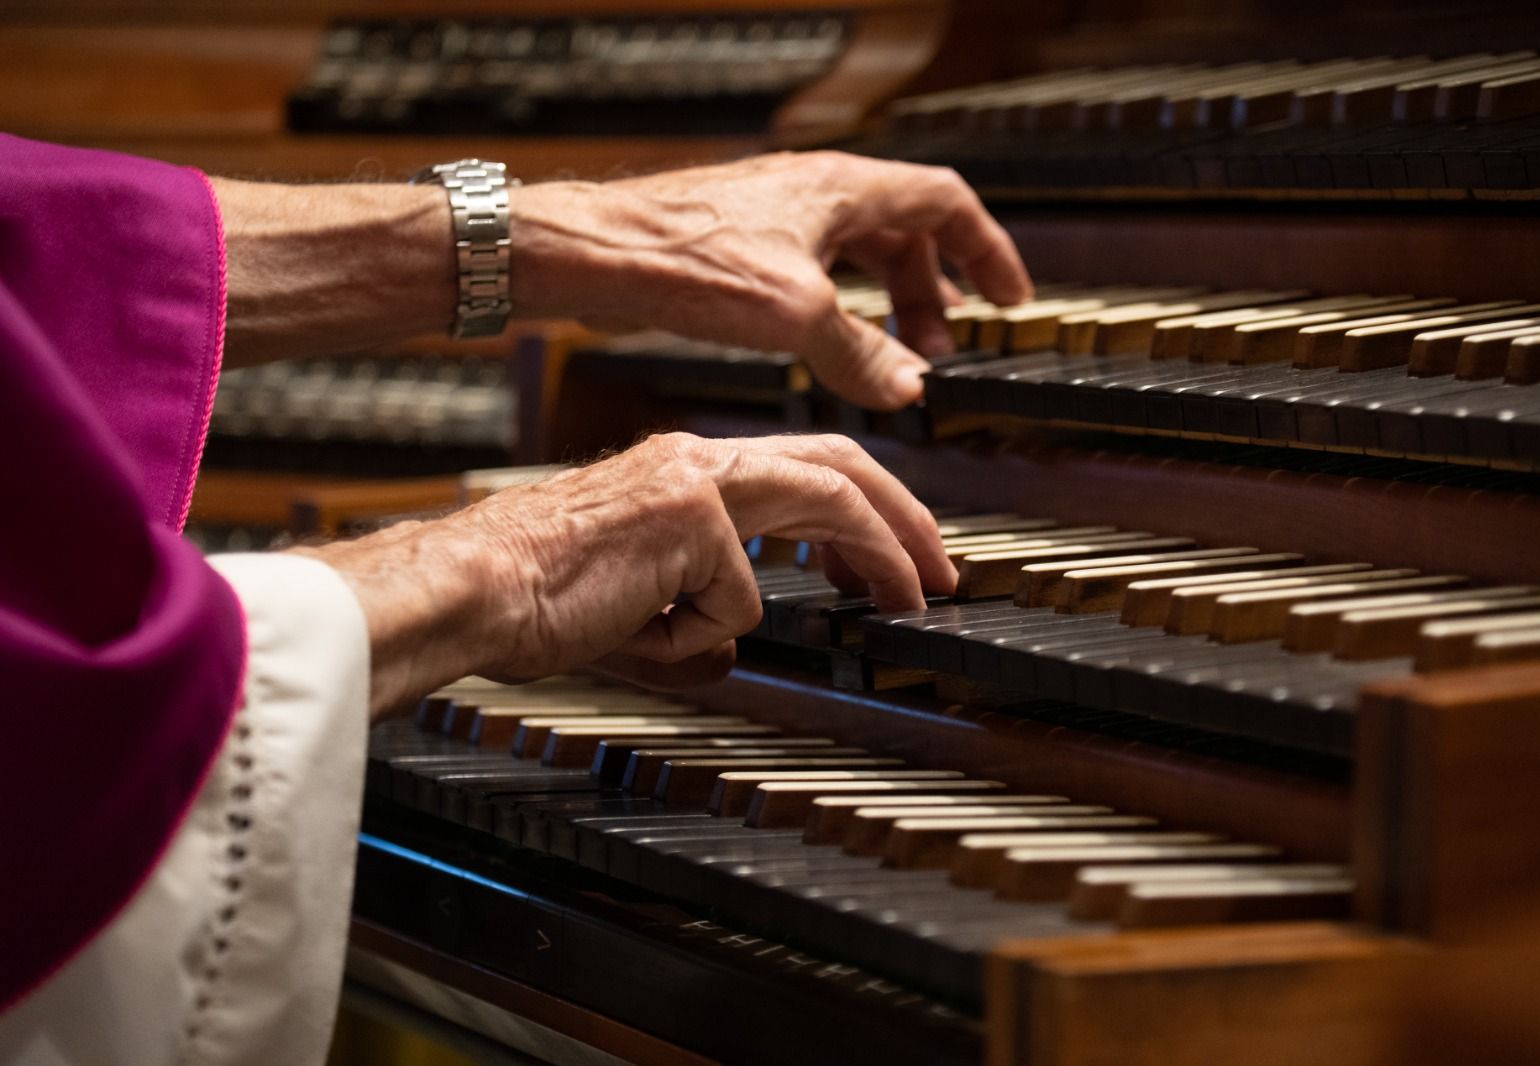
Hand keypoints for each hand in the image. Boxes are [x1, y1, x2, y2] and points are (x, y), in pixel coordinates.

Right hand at [303, 432, 955, 714]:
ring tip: (914, 595)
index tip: (893, 559)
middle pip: (839, 464)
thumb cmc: (531, 592)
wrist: (471, 587)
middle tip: (942, 569)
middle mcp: (696, 462)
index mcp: (684, 472)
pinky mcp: (688, 517)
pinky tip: (651, 639)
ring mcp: (695, 482)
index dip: (865, 511)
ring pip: (825, 497)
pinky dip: (702, 639)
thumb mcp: (635, 603)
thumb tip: (734, 645)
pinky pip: (736, 602)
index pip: (804, 468)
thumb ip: (694, 611)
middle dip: (905, 516)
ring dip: (881, 550)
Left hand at [510, 151, 1033, 409]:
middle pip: (903, 232)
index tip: (1007, 298)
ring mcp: (775, 219)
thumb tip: (906, 385)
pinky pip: (814, 276)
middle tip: (940, 346)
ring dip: (884, 304)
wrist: (594, 255)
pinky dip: (837, 312)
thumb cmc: (684, 260)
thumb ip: (860, 352)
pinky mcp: (740, 251)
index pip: (946, 204)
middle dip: (931, 291)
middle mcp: (812, 194)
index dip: (986, 251)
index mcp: (842, 189)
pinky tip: (825, 352)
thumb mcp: (796, 315)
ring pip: (856, 255)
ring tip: (892, 357)